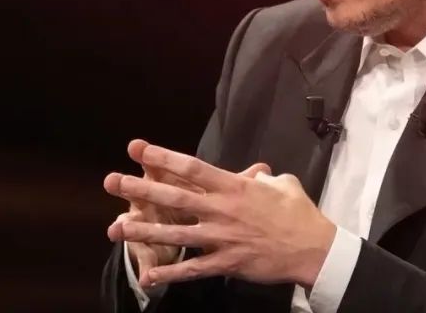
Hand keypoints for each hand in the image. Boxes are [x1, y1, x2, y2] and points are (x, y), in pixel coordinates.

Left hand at [104, 140, 335, 288]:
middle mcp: (222, 210)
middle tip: (112, 182)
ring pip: (176, 234)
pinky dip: (170, 274)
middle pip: (174, 198)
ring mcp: (222, 238)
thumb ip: (262, 178)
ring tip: (116, 228)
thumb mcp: (282, 185)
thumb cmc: (299, 214)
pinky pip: (194, 270)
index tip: (138, 149)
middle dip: (141, 190)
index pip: (191, 168)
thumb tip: (256, 173)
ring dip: (144, 231)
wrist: (314, 250)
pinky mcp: (227, 263)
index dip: (162, 158)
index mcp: (234, 187)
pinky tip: (148, 276)